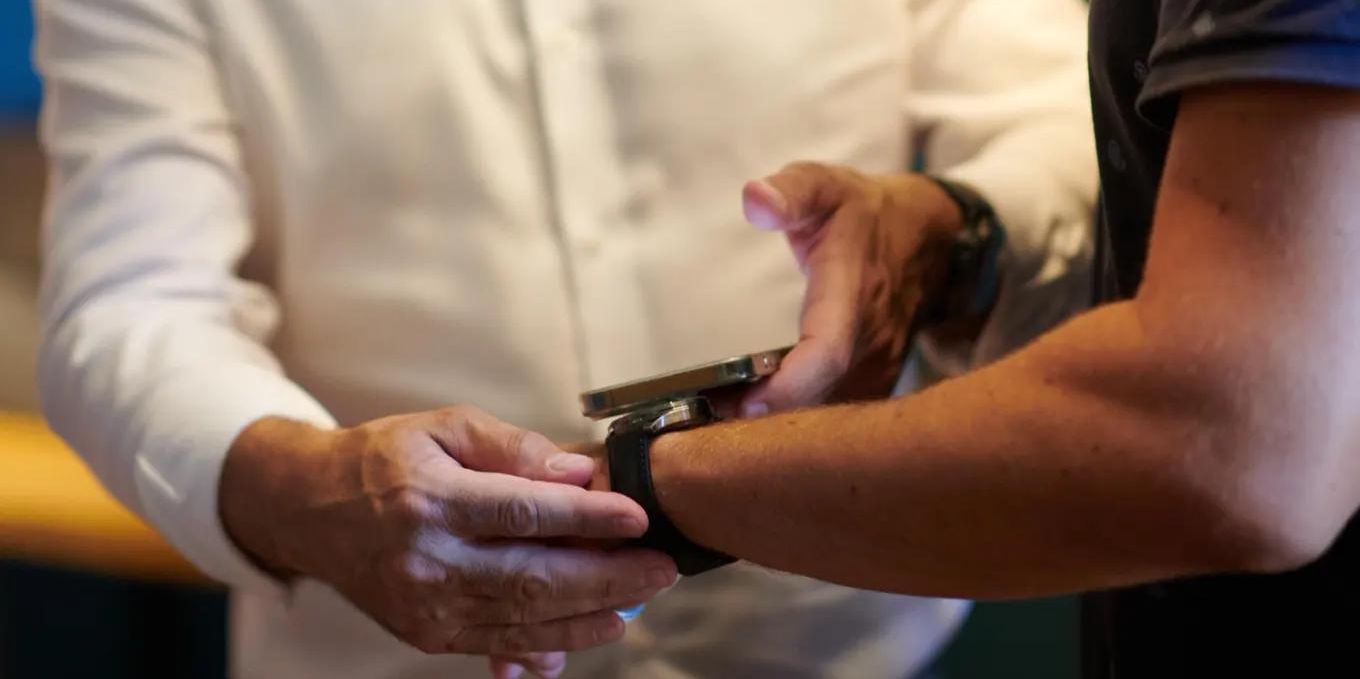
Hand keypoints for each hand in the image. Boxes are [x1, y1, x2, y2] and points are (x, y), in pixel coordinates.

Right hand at [219, 406, 676, 670]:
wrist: (310, 510)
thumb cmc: (385, 458)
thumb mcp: (443, 426)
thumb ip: (513, 448)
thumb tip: (577, 473)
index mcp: (431, 499)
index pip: (524, 513)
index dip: (588, 518)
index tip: (638, 516)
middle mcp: (427, 560)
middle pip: (533, 577)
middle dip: (607, 577)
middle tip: (660, 569)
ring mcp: (426, 606)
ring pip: (523, 619)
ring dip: (589, 616)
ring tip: (638, 601)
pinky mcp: (426, 634)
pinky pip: (497, 643)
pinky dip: (549, 643)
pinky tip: (591, 631)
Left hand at [738, 162, 963, 414]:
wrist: (932, 238)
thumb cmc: (863, 212)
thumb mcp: (825, 185)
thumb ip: (790, 190)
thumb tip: (754, 200)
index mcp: (851, 289)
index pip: (828, 349)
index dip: (789, 383)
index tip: (745, 401)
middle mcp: (870, 339)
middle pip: (822, 399)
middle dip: (769, 420)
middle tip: (710, 425)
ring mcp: (879, 367)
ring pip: (833, 418)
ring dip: (782, 431)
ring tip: (723, 430)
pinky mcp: (877, 383)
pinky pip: (842, 419)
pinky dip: (802, 430)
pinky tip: (757, 429)